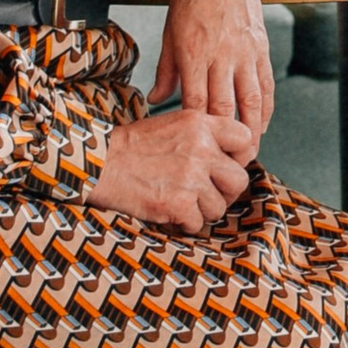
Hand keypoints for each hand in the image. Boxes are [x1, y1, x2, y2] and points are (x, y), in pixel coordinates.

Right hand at [92, 104, 254, 231]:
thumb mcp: (174, 124)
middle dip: (226, 192)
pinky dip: (183, 223)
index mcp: (201, 124)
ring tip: (181, 202)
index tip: (226, 167)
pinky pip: (197, 223)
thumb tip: (232, 159)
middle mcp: (201, 149)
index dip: (240, 157)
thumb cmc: (134, 146)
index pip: (246, 140)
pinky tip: (168, 212)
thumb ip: (205, 136)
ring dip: (202, 211)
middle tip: (208, 195)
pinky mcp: (179, 204)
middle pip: (239, 179)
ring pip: (219, 207)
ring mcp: (191, 177)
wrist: (101, 163)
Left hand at [149, 0, 273, 144]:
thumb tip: (158, 101)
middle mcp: (221, 55)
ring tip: (247, 153)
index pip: (196, 102)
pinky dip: (266, 109)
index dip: (197, 131)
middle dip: (225, 141)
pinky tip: (261, 124)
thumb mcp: (170, 31)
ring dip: (251, 131)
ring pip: (252, 101)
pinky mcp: (261, 48)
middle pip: (226, 108)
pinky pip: (266, 85)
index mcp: (193, 52)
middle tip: (223, 165)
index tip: (194, 151)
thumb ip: (167, 69)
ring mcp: (245, 52)